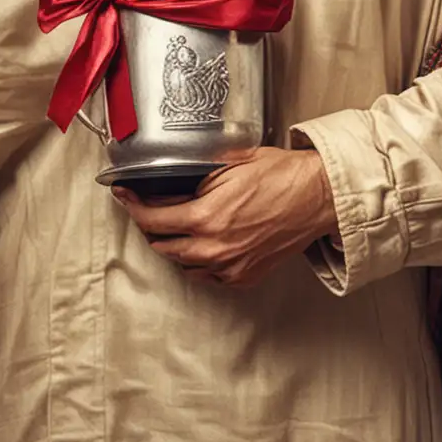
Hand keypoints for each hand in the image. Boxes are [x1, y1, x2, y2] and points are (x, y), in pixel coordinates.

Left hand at [112, 146, 338, 287]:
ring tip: (174, 224)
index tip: (124, 195)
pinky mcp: (244, 277)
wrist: (317, 197)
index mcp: (205, 217)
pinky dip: (197, 261)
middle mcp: (214, 248)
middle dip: (149, 225)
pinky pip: (207, 275)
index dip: (132, 205)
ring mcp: (230, 266)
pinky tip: (200, 243)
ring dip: (172, 244)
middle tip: (147, 208)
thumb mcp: (227, 164)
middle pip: (161, 245)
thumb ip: (192, 178)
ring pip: (182, 263)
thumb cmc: (280, 175)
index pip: (152, 219)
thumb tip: (165, 183)